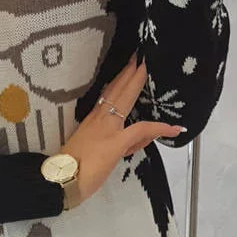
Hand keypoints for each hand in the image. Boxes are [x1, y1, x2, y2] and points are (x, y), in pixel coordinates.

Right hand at [59, 54, 184, 204]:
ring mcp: (109, 128)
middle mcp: (99, 119)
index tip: (126, 68)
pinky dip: (160, 128)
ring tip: (147, 69)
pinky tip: (174, 128)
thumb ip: (105, 143)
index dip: (118, 80)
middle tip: (139, 56)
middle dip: (128, 72)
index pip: (107, 95)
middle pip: (116, 90)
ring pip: (126, 99)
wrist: (62, 179)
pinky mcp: (117, 142)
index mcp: (92, 120)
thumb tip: (123, 145)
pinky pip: (142, 130)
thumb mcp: (88, 151)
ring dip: (138, 82)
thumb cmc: (71, 169)